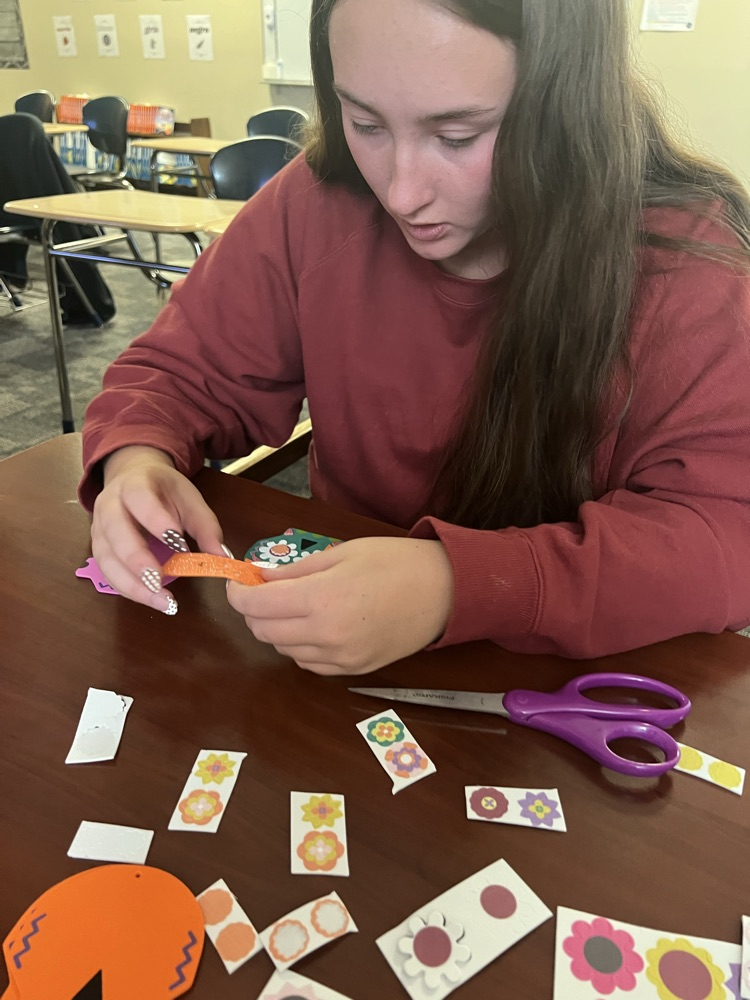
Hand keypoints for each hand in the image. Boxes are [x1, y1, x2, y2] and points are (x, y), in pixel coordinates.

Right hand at [91, 445, 223, 613]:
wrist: (132, 478)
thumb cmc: (164, 491)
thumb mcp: (189, 499)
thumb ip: (206, 526)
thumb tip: (222, 557)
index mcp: (134, 484)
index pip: (140, 499)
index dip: (157, 522)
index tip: (179, 544)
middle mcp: (109, 505)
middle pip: (116, 533)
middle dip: (137, 560)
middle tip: (160, 582)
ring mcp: (99, 529)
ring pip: (107, 559)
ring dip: (133, 584)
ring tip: (162, 602)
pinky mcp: (98, 549)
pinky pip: (108, 573)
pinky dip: (128, 589)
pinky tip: (151, 599)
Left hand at [226, 536, 453, 673]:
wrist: (444, 592)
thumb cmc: (395, 563)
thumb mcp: (341, 554)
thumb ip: (295, 571)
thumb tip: (259, 579)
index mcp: (321, 600)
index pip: (256, 605)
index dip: (238, 593)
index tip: (239, 582)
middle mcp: (326, 635)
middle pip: (264, 631)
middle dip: (254, 610)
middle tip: (263, 590)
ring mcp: (340, 658)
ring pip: (283, 649)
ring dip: (275, 628)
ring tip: (291, 606)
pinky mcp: (353, 670)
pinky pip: (308, 663)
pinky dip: (299, 645)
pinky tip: (313, 625)